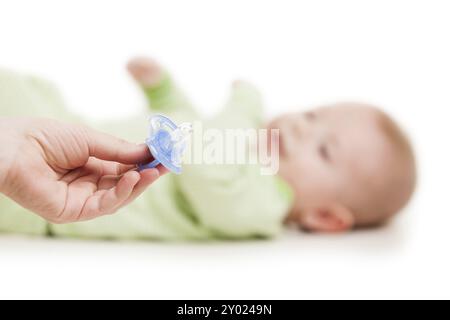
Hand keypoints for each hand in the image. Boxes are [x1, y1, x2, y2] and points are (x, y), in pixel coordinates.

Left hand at [0, 117, 165, 222]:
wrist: (14, 148)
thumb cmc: (46, 137)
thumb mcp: (90, 139)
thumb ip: (120, 149)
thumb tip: (148, 152)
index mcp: (91, 164)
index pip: (124, 167)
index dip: (145, 162)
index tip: (165, 154)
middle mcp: (89, 183)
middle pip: (125, 183)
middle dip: (147, 174)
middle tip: (167, 164)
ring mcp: (82, 199)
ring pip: (119, 196)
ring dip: (139, 184)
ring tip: (154, 171)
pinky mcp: (74, 211)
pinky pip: (104, 205)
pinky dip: (121, 193)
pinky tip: (133, 178)